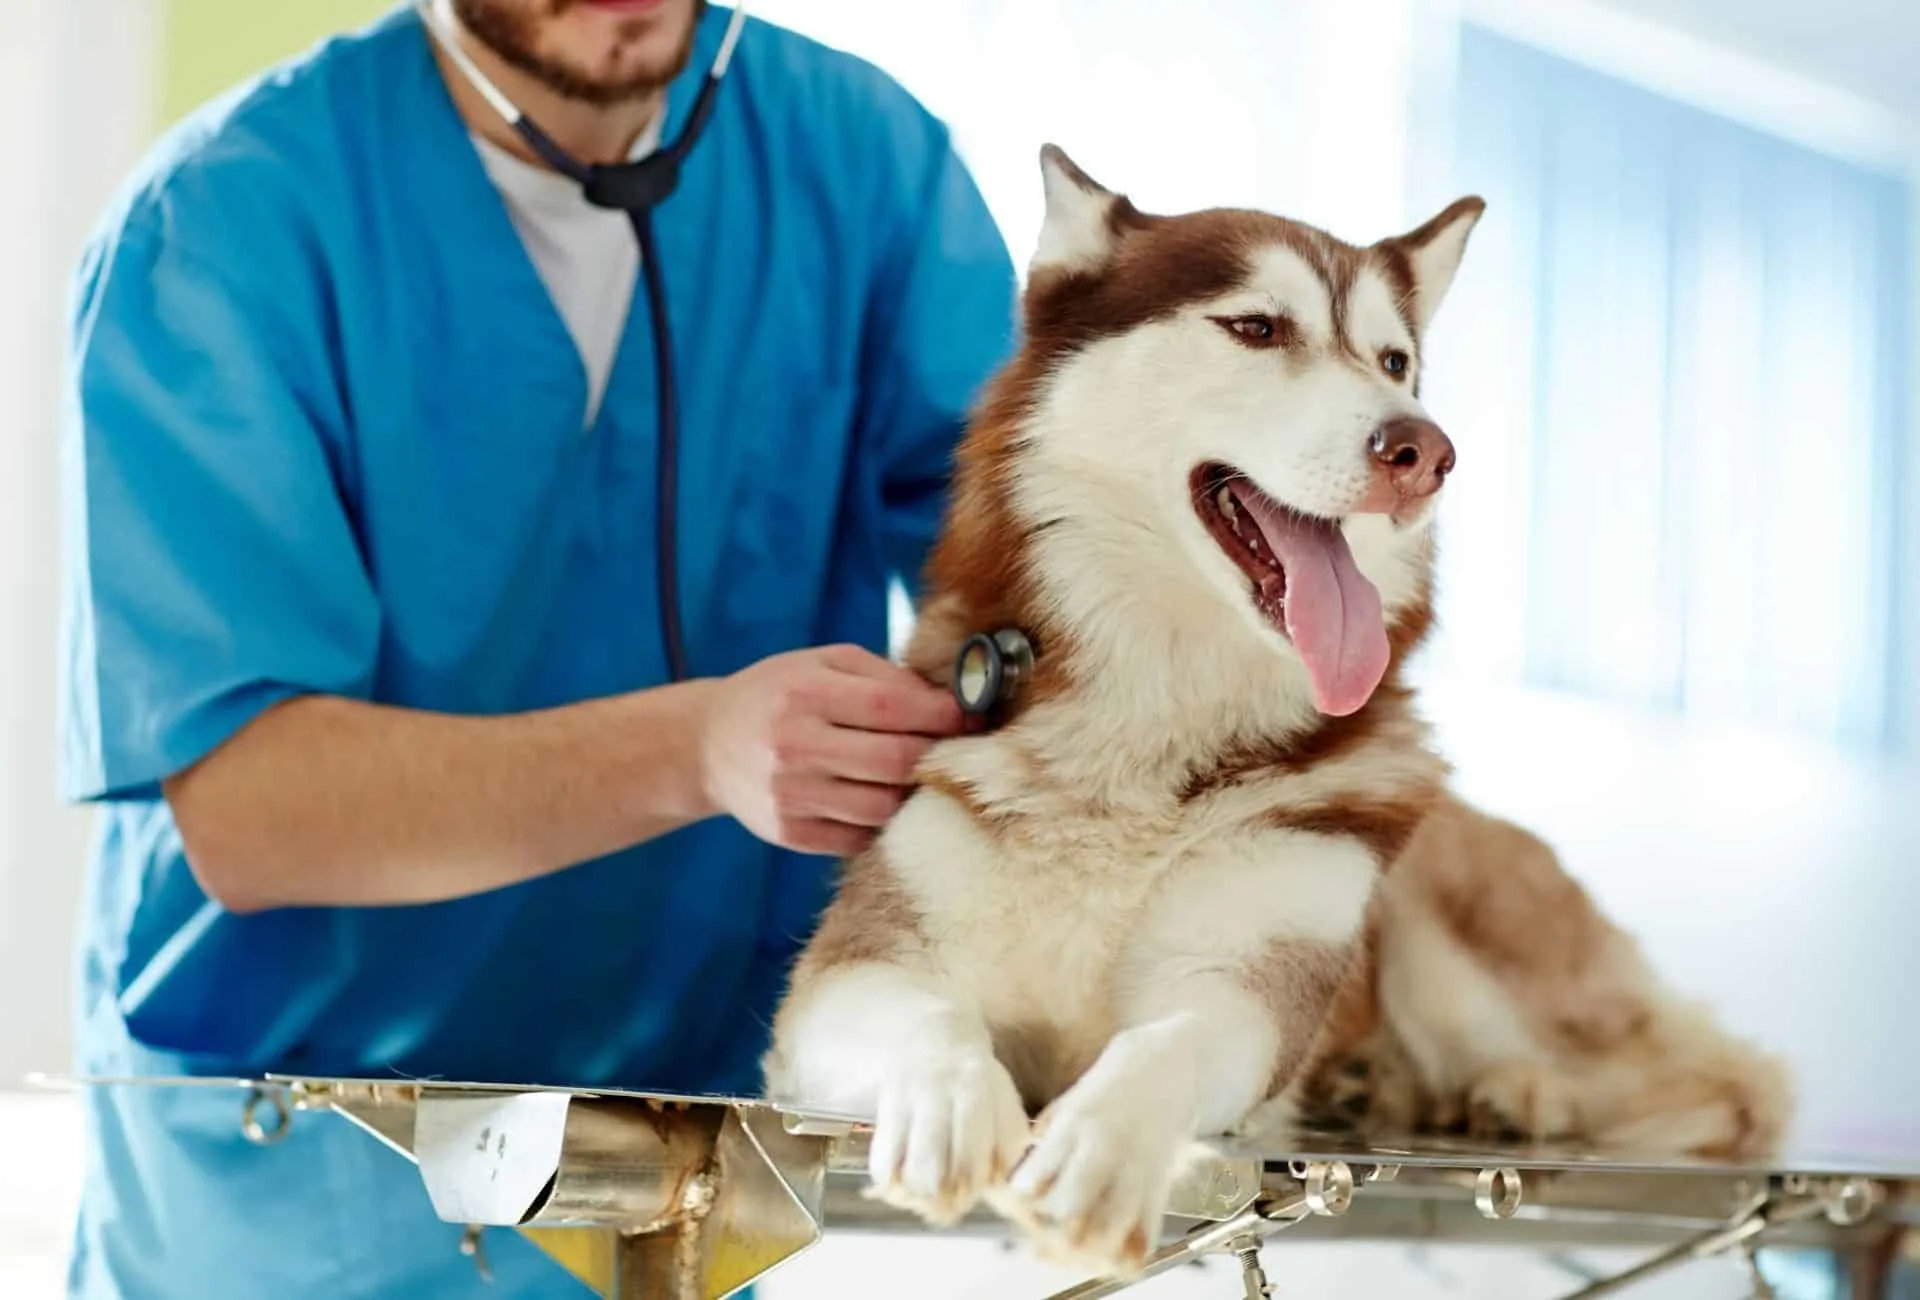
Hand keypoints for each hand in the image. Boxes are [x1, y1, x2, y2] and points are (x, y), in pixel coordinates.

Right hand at [699, 643, 964, 856]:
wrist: (709, 745)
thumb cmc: (781, 695)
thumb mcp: (821, 664)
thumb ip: (884, 677)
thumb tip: (949, 705)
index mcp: (803, 692)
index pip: (891, 707)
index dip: (940, 715)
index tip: (966, 716)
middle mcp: (792, 744)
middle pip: (894, 762)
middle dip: (935, 755)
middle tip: (952, 750)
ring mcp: (789, 795)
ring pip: (883, 807)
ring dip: (911, 793)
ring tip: (916, 775)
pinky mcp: (789, 833)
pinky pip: (859, 837)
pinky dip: (881, 822)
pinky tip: (881, 799)